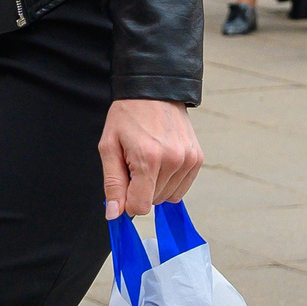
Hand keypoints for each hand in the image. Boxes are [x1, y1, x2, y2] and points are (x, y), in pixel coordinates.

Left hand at [98, 98, 203, 220]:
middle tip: (134, 162)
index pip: (141, 206)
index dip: (127, 202)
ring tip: (148, 159)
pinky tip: (161, 161)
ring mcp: (189, 160)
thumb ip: (113, 184)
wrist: (154, 90)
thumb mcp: (109, 147)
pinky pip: (182, 188)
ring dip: (155, 186)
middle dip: (140, 189)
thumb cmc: (127, 116)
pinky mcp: (197, 159)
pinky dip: (170, 181)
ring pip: (168, 197)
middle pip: (154, 202)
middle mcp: (173, 161)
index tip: (123, 185)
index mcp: (149, 159)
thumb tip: (115, 215)